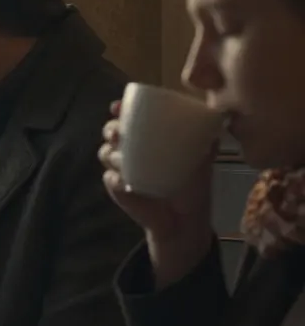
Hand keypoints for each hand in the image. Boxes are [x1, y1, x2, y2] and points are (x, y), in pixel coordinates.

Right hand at [99, 100, 215, 286]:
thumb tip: (220, 117)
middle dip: (111, 128)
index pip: (128, 118)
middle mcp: (131, 150)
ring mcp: (121, 169)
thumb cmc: (193, 186)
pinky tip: (125, 180)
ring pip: (105, 153)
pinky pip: (110, 179)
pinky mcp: (118, 189)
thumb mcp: (203, 158)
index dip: (120, 109)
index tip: (118, 107)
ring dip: (111, 152)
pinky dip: (116, 178)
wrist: (186, 219)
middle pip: (110, 132)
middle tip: (119, 131)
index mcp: (147, 139)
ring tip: (122, 155)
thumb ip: (207, 139)